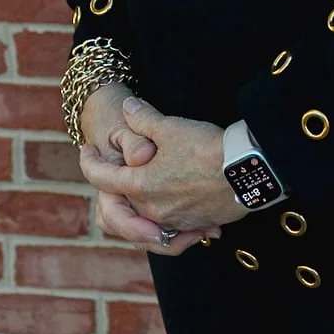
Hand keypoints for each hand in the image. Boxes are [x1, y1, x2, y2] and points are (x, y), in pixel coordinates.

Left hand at [80, 96, 247, 234]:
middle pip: (121, 204)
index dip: (89, 161)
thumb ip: (142, 118)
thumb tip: (128, 108)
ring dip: (140, 204)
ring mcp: (175, 221)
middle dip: (114, 188)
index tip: (86, 150)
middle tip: (112, 170)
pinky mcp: (197, 225)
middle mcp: (154, 210)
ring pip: (146, 218)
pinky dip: (167, 214)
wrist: (248, 169)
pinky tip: (174, 196)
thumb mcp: (170, 126)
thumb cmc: (206, 147)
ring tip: (144, 184)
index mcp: (142, 186)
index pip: (102, 178)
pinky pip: (173, 226)